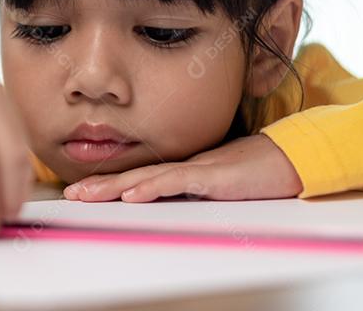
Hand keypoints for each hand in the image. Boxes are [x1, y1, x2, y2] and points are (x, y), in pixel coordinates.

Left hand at [62, 133, 302, 202]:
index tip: (81, 192)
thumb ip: (193, 193)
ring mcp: (197, 170)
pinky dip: (152, 187)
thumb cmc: (257, 174)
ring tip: (86, 195)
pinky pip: (177, 182)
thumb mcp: (217, 188)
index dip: (109, 185)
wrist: (291, 160)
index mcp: (183, 171)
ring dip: (114, 187)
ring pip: (147, 178)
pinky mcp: (213, 176)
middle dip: (100, 186)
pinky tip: (132, 194)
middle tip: (70, 195)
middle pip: (134, 176)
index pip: (138, 178)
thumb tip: (166, 203)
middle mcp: (184, 167)